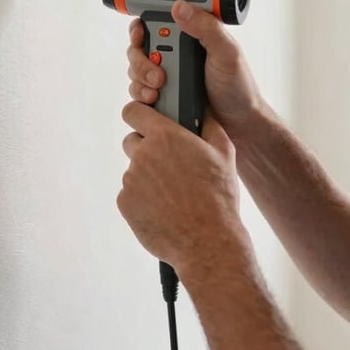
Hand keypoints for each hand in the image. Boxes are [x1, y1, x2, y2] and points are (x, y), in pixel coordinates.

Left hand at [118, 101, 245, 275]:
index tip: (143, 120)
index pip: (133, 111)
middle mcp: (143, 154)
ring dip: (147, 177)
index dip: (138, 114)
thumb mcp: (224, 152)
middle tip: (169, 165)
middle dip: (146, 148)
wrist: (207, 243)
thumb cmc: (219, 196)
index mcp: (165, 137)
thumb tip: (201, 106)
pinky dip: (143, 199)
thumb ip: (209, 123)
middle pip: (132, 141)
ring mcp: (130, 180)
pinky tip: (164, 209)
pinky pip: (130, 194)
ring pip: (134, 170)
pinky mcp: (125, 203)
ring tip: (173, 195)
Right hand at [126, 0, 263, 140]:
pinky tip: (155, 99)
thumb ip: (206, 28)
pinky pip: (139, 89)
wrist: (238, 123)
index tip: (139, 36)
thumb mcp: (226, 52)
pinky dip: (141, 94)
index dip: (141, 27)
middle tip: (157, 75)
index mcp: (190, 34)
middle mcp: (175, 51)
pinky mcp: (162, 93)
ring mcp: (166, 72)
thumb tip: (180, 7)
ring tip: (158, 89)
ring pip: (135, 69)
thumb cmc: (238, 86)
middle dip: (140, 59)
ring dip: (141, 78)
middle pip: (139, 46)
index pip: (156, 21)